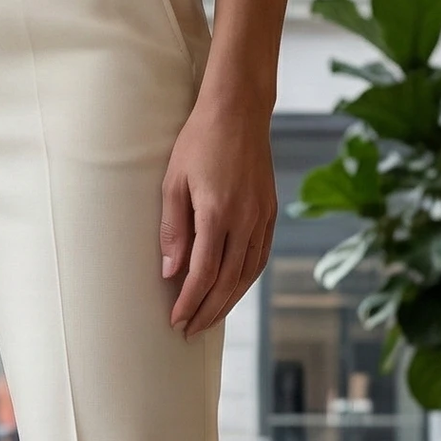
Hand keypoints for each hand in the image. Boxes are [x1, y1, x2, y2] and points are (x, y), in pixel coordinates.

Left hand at [159, 0, 295, 338]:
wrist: (240, 109)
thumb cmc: (198, 140)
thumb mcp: (172, 182)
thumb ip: (172, 229)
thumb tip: (170, 272)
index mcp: (218, 213)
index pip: (204, 273)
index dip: (189, 301)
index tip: (175, 320)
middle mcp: (245, 220)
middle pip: (227, 282)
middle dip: (207, 310)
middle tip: (189, 331)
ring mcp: (262, 217)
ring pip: (247, 274)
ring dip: (228, 301)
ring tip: (208, 318)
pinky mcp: (270, 212)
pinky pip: (259, 258)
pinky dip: (245, 280)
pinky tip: (232, 290)